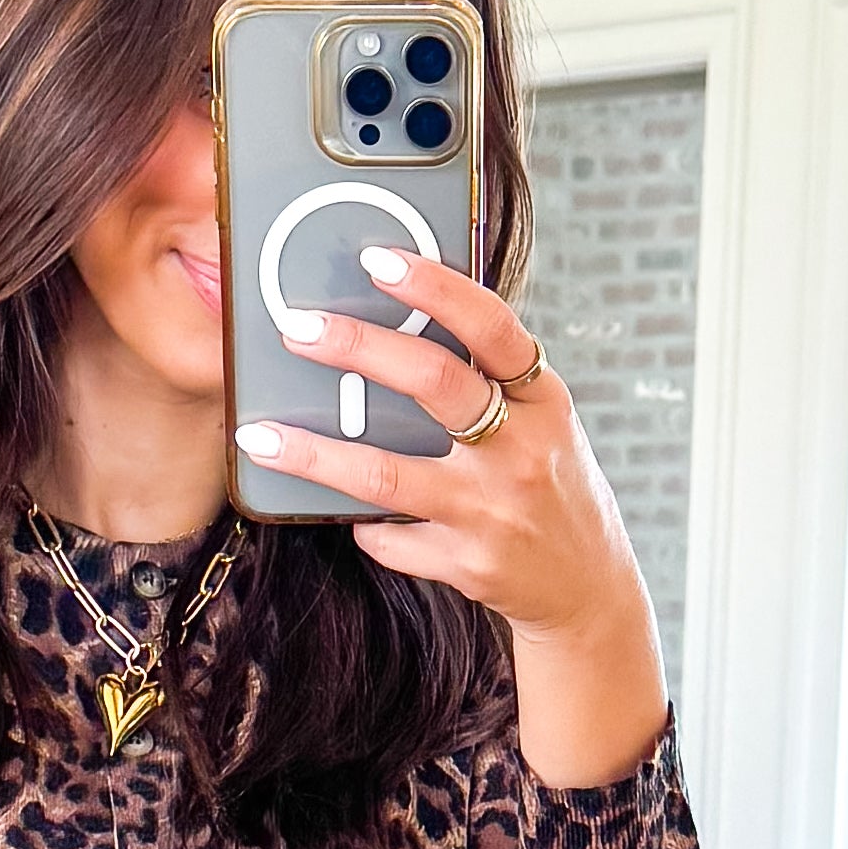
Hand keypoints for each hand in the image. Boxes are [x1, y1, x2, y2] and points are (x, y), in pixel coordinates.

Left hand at [239, 255, 668, 789]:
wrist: (588, 589)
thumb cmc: (550, 485)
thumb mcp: (543, 422)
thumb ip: (489, 379)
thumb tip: (398, 319)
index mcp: (544, 400)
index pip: (492, 327)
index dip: (436, 287)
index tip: (378, 259)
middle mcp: (523, 451)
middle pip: (435, 384)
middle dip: (358, 348)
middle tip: (297, 329)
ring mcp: (494, 511)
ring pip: (387, 476)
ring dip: (314, 455)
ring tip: (259, 435)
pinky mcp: (468, 564)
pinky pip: (390, 538)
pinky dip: (361, 524)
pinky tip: (342, 512)